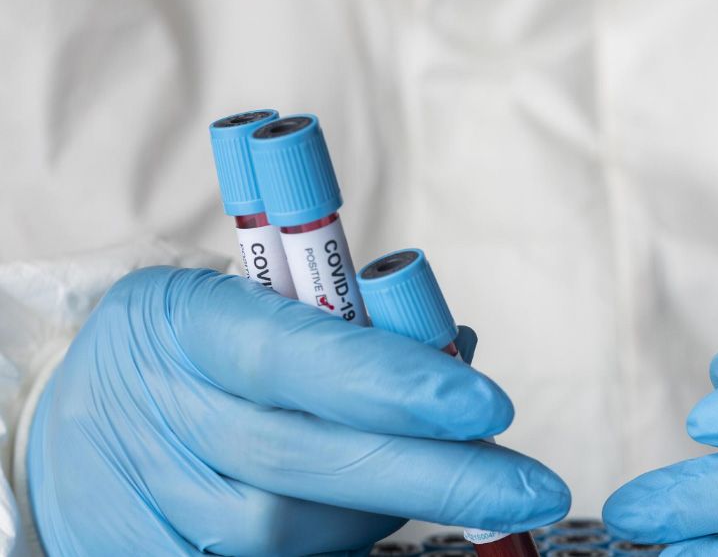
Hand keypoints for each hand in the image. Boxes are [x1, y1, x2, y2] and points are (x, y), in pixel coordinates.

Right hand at [29, 267, 568, 554]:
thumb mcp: (254, 299)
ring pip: (290, 530)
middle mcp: (162, 413)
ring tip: (436, 481)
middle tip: (534, 487)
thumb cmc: (194, 347)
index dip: (398, 385)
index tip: (488, 405)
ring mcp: (145, 499)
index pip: (303, 356)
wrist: (67, 412)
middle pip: (308, 461)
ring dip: (384, 512)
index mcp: (191, 321)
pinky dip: (334, 544)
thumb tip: (462, 348)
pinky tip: (367, 516)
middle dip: (434, 477)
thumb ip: (351, 326)